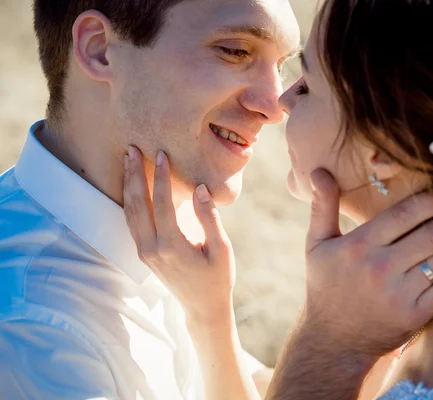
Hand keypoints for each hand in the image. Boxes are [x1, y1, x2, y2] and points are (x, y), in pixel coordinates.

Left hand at [123, 147, 234, 323]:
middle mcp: (152, 249)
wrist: (203, 307)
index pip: (161, 203)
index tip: (161, 154)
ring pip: (129, 212)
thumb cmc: (217, 277)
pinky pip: (131, 222)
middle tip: (132, 149)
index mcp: (172, 246)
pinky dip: (129, 200)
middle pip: (137, 204)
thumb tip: (199, 188)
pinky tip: (131, 186)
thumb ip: (208, 218)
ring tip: (128, 161)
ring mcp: (144, 252)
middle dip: (134, 174)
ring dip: (127, 185)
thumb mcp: (221, 248)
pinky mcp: (144, 254)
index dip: (161, 177)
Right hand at [301, 169, 432, 359]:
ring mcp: (398, 295)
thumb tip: (318, 169)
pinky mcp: (413, 316)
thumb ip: (322, 205)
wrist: (333, 340)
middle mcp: (379, 269)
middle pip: (432, 236)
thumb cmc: (325, 285)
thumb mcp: (316, 244)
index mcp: (358, 246)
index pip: (404, 214)